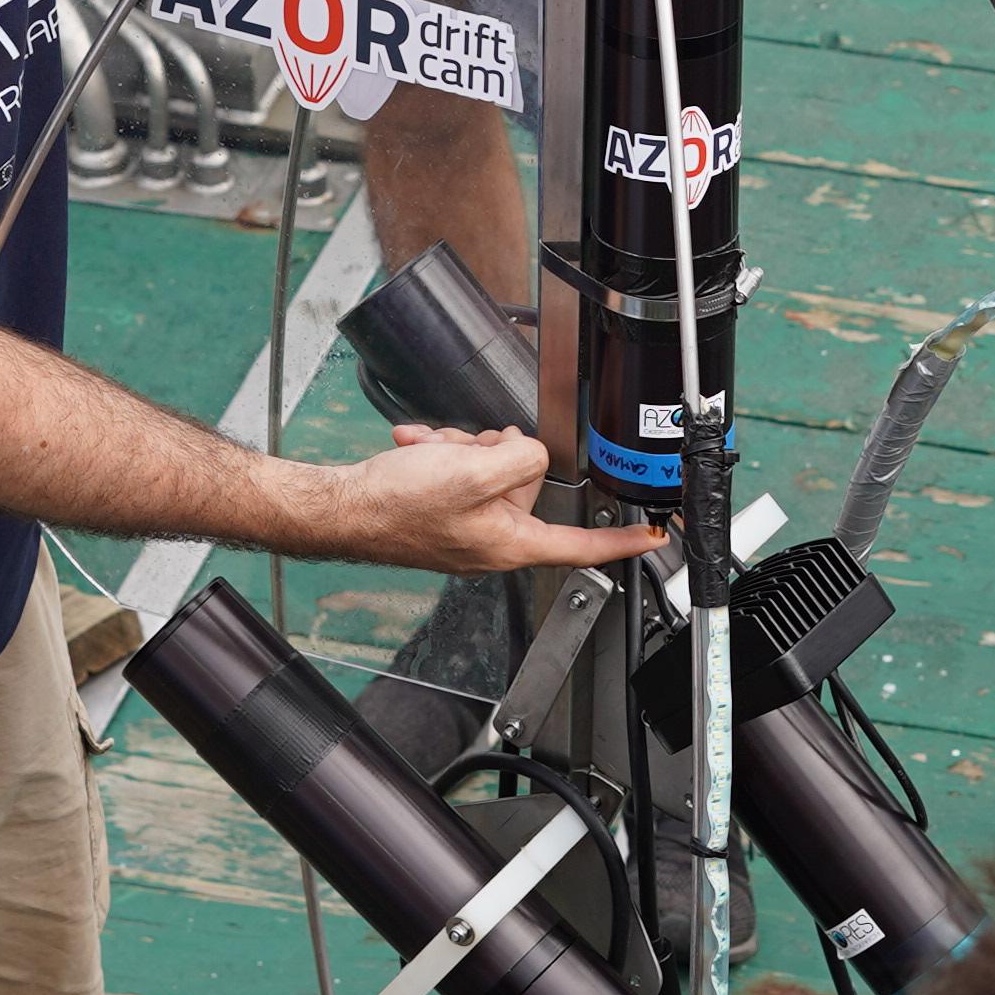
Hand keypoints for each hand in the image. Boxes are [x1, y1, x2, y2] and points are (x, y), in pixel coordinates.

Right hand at [286, 422, 667, 574]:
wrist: (342, 509)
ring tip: (433, 451)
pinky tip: (418, 450)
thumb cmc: (396, 505)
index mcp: (509, 542)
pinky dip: (439, 456)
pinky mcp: (443, 516)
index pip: (581, 546)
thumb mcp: (471, 471)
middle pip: (527, 484)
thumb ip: (521, 459)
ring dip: (461, 450)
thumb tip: (531, 452)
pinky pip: (458, 475)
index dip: (621, 541)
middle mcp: (492, 542)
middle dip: (497, 453)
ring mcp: (466, 530)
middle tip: (466, 449)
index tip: (653, 538)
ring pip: (490, 471)